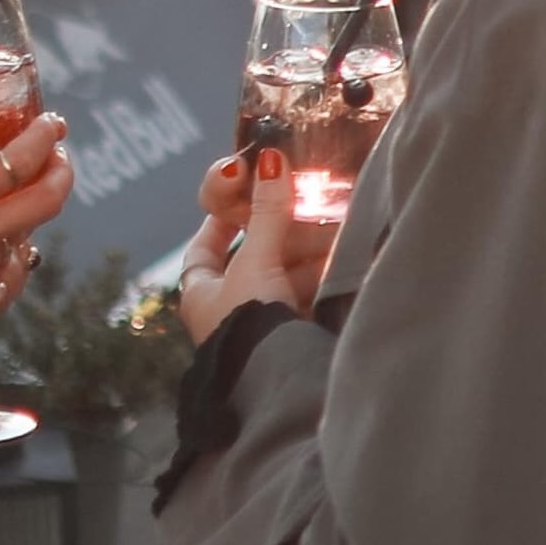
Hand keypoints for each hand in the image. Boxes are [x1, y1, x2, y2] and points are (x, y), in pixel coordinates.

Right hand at [0, 113, 71, 355]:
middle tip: (56, 155)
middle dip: (62, 172)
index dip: (43, 137)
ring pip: (30, 240)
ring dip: (34, 215)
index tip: (51, 122)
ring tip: (23, 199)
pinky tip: (6, 252)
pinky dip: (14, 260)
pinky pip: (9, 279)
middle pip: (47, 201)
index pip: (17, 161)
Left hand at [178, 148, 337, 341]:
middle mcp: (227, 310)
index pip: (206, 246)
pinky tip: (344, 259)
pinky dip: (325, 276)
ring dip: (310, 252)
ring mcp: (262, 324)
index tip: (246, 189)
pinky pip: (310, 296)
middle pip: (256, 255)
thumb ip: (267, 212)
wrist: (279, 385)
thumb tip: (271, 159)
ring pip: (287, 275)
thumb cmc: (250, 323)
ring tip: (338, 228)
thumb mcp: (257, 260)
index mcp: (201, 294)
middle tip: (310, 202)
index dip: (224, 215)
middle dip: (285, 229)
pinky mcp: (295, 336)